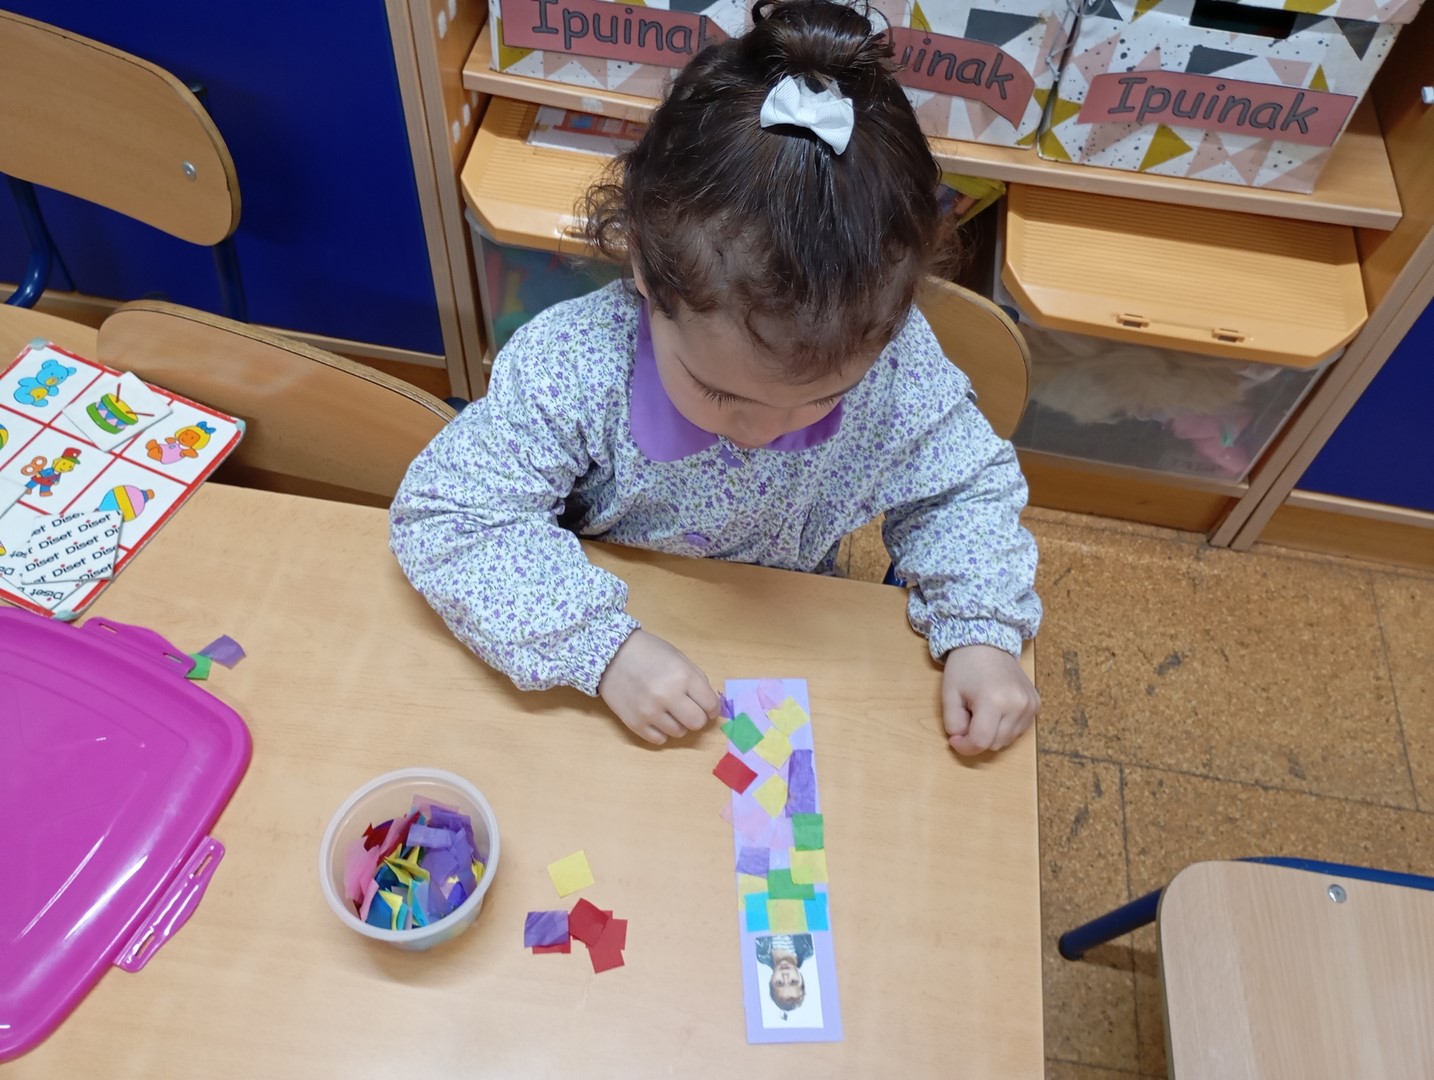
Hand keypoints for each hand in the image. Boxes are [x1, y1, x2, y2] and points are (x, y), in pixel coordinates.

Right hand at [598, 629, 719, 744]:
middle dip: (697, 717)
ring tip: (668, 710)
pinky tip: (656, 718)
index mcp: (682, 676)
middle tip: (689, 710)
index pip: (710, 705)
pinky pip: (659, 740)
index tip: (706, 706)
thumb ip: (696, 681)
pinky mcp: (635, 723)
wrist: (610, 655)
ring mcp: (650, 712)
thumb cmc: (649, 652)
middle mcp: (668, 696)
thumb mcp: (679, 658)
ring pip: (679, 733)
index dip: (711, 707)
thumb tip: (710, 705)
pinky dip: (661, 731)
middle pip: (697, 723)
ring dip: (678, 724)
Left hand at [942, 644, 1039, 755]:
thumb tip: (963, 742)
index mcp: (994, 701)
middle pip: (995, 744)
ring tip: (982, 710)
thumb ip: (953, 724)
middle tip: (967, 717)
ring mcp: (1030, 705)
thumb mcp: (949, 695)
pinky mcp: (1036, 704)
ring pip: (1008, 740)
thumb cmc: (965, 668)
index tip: (954, 739)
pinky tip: (996, 709)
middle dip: (978, 738)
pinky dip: (1005, 727)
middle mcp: (1018, 705)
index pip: (981, 742)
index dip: (965, 746)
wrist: (987, 644)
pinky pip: (1019, 730)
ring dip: (992, 733)